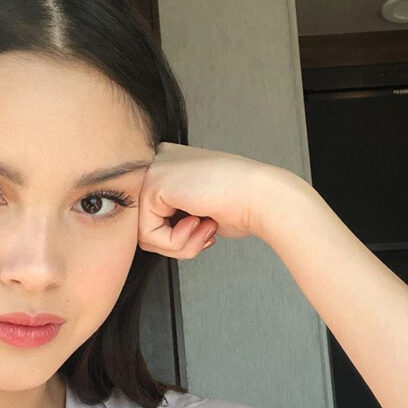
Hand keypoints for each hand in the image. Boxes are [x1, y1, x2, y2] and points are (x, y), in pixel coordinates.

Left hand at [137, 141, 292, 258]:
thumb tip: (153, 237)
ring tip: (206, 228)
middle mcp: (159, 163)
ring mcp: (153, 171)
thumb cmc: (240, 203)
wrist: (260, 197)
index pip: (154, 215)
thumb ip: (173, 216)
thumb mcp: (198, 209)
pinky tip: (200, 223)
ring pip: (146, 234)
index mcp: (170, 164)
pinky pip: (150, 235)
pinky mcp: (152, 185)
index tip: (207, 225)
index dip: (181, 234)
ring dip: (181, 244)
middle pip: (147, 225)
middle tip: (206, 232)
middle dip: (179, 242)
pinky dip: (177, 242)